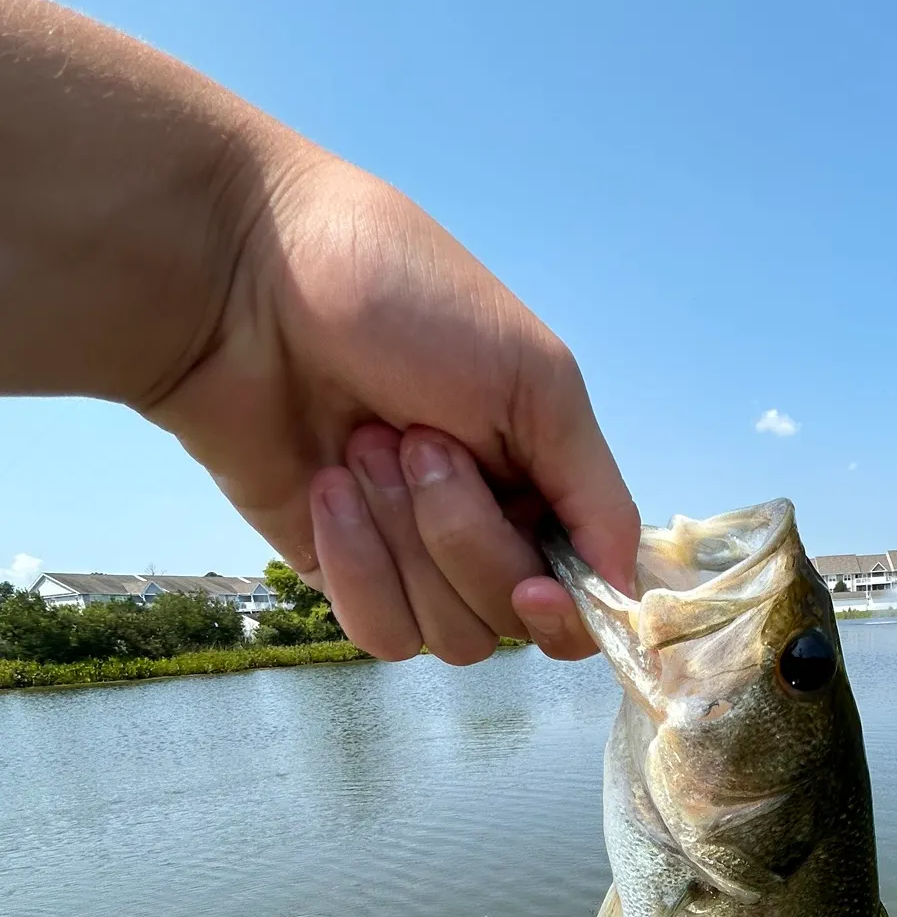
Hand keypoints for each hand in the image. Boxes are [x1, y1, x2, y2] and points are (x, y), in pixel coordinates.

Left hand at [144, 154, 638, 662]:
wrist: (247, 282)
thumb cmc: (406, 300)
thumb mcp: (538, 380)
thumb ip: (597, 495)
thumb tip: (629, 592)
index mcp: (547, 477)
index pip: (589, 592)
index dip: (571, 609)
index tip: (538, 585)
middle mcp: (490, 526)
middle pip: (513, 617)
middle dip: (464, 535)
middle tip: (418, 438)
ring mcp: (413, 556)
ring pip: (450, 634)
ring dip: (407, 542)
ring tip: (363, 445)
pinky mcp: (341, 573)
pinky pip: (380, 630)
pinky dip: (359, 568)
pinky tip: (328, 488)